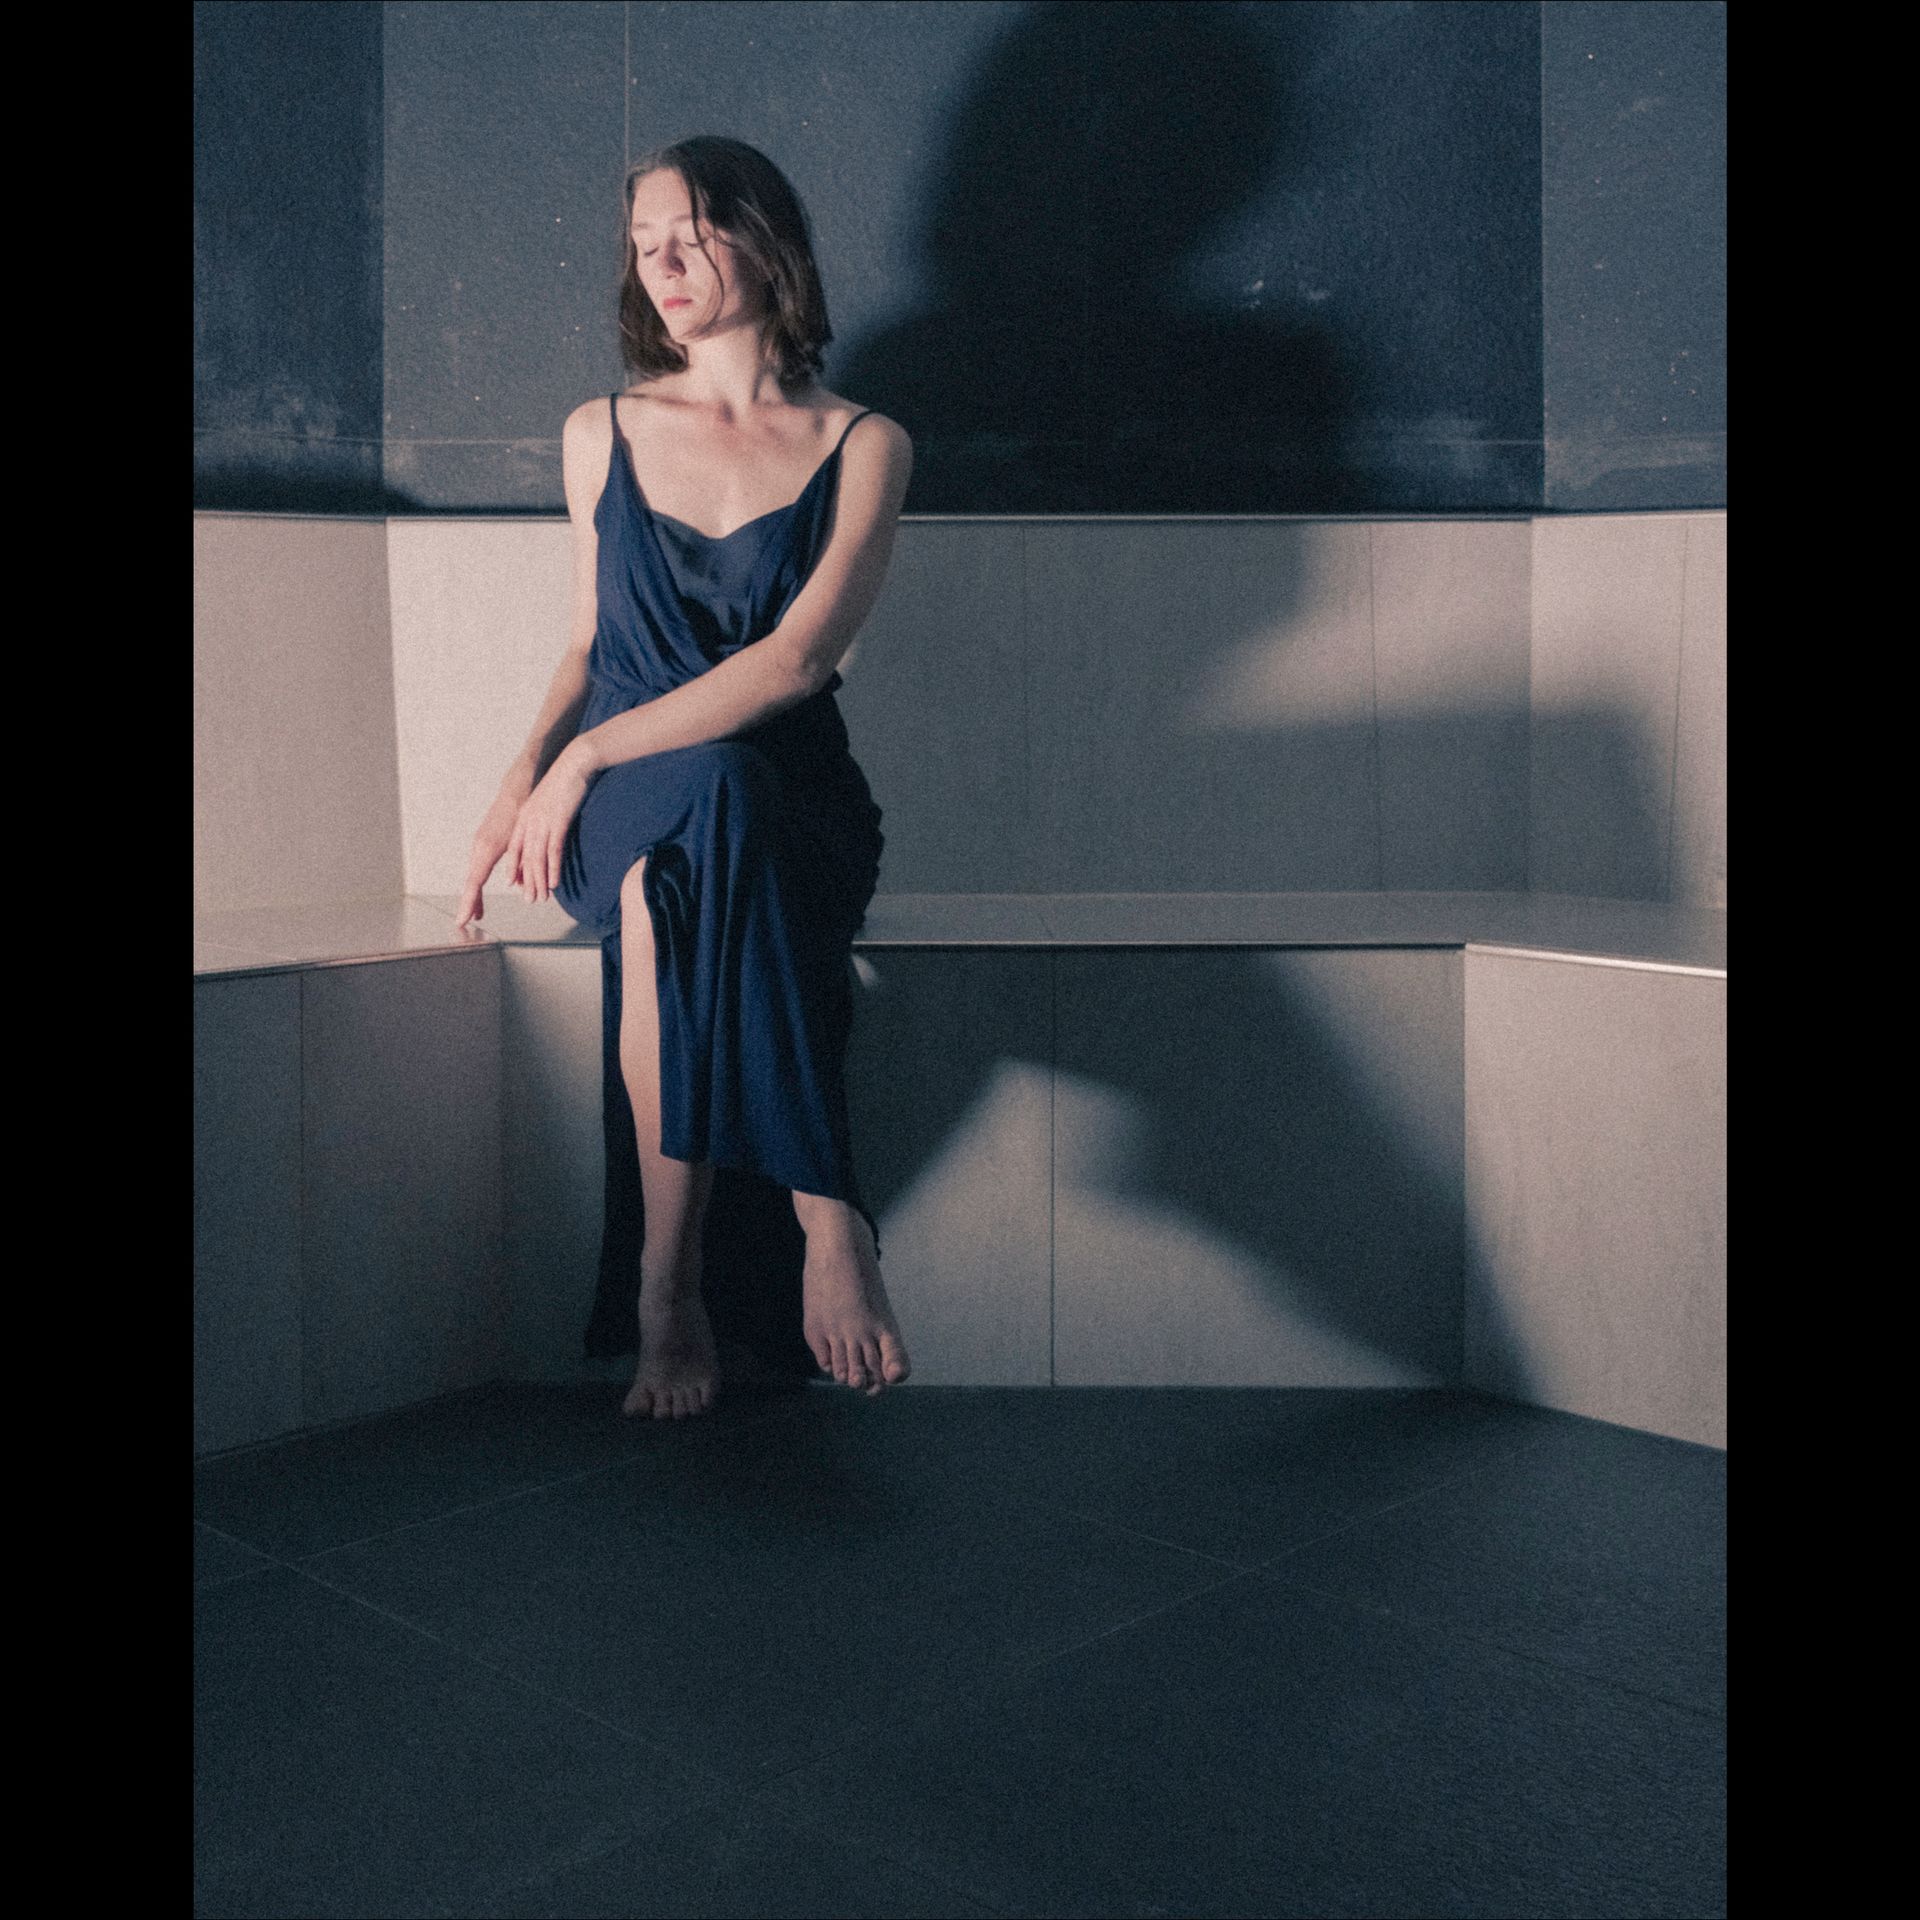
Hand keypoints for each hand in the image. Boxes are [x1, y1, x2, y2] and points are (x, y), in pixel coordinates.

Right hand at [454, 783, 526, 929]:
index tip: (462, 920)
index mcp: (486, 850)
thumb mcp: (521, 839)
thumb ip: (519, 862)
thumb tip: (518, 884)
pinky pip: (479, 868)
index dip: (469, 903)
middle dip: (469, 904)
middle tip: (465, 923)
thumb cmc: (520, 812)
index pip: (474, 883)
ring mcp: (480, 845)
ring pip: (475, 876)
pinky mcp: (484, 843)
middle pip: (471, 883)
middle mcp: (479, 849)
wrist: (517, 791)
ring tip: (477, 914)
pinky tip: (482, 893)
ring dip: (475, 896)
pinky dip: (479, 884)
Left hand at [505, 745, 593, 908]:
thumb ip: (544, 819)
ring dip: (538, 881)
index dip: (515, 868)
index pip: (515, 848)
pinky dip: (552, 869)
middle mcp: (529, 821)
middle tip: (530, 900)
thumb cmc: (566, 781)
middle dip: (527, 882)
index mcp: (525, 816)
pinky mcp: (557, 821)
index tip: (515, 884)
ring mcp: (542, 821)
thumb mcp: (550, 802)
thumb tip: (547, 834)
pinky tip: (554, 883)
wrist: (575, 762)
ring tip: (541, 898)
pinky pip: (553, 851)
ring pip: (537, 858)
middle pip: (525, 858)